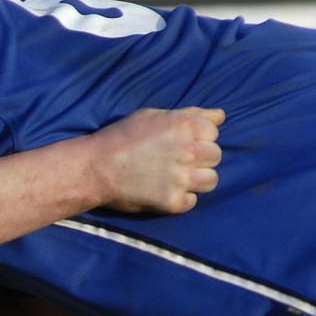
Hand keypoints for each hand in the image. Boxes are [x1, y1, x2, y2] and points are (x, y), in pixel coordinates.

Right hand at [94, 106, 221, 213]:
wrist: (94, 168)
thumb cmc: (121, 137)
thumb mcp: (154, 115)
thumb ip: (190, 114)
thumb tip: (221, 117)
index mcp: (186, 125)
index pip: (214, 132)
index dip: (198, 137)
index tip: (179, 143)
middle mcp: (188, 150)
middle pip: (216, 156)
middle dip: (200, 158)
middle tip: (176, 161)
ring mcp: (182, 178)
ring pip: (211, 180)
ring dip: (196, 180)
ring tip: (175, 178)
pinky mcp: (173, 201)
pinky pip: (191, 201)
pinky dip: (179, 199)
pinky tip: (162, 191)